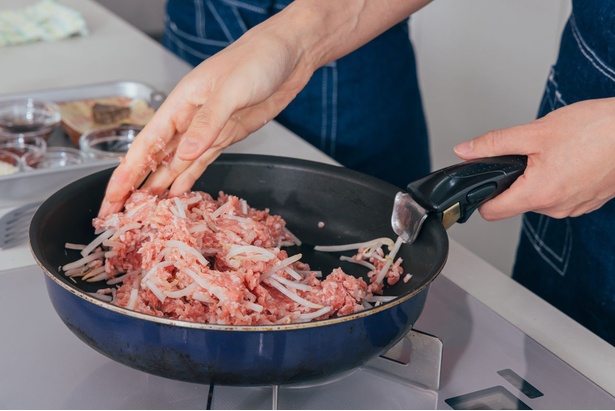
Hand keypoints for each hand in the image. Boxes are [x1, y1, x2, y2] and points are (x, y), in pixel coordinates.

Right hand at [97, 0, 430, 217]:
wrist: (288, 56)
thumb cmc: (256, 60)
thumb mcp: (229, 90)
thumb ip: (206, 124)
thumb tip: (184, 154)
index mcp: (180, 105)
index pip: (145, 146)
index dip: (126, 175)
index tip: (111, 198)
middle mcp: (188, 122)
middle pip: (154, 160)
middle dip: (134, 189)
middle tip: (116, 216)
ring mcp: (206, 133)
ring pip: (174, 166)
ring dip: (158, 189)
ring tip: (143, 215)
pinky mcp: (226, 138)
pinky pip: (200, 165)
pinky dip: (186, 182)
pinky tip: (175, 197)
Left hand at [454, 98, 614, 219]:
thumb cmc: (598, 130)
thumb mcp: (536, 132)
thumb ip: (494, 143)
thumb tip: (465, 150)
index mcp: (539, 194)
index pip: (492, 212)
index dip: (480, 196)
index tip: (479, 182)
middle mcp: (556, 208)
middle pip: (515, 202)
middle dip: (513, 179)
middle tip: (527, 153)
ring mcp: (574, 207)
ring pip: (538, 197)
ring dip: (536, 177)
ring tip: (555, 152)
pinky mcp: (587, 201)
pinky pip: (560, 194)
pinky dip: (557, 178)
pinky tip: (570, 158)